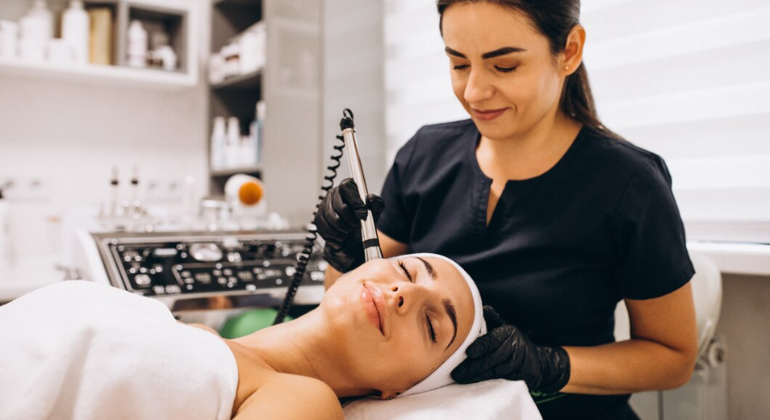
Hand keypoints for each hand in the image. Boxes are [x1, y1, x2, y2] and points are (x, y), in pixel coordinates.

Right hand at [313, 178, 384, 272]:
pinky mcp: (317, 218)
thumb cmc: (363, 222)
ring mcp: (323, 205)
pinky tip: (341, 235)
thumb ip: (377, 204)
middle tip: (356, 225)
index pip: (346, 187)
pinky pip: (326, 229)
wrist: (351, 240)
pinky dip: (337, 236)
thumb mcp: (375, 212)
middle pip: (341, 207)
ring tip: (349, 230)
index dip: (355, 201)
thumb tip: (369, 199)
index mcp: (347, 187)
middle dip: (352, 220)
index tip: (362, 214)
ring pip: (334, 220)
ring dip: (345, 229)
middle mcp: (333, 193)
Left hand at [451, 306, 570, 393]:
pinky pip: (502, 379)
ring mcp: (519, 362)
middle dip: (473, 366)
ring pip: (495, 371)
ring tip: (462, 378)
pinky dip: (487, 381)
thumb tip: (481, 307)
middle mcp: (515, 346)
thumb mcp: (504, 327)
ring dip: (477, 375)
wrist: (536, 360)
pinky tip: (475, 382)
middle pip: (492, 358)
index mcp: (508, 332)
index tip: (468, 352)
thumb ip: (492, 319)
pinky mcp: (522, 376)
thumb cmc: (513, 341)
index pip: (493, 339)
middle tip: (457, 372)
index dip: (480, 346)